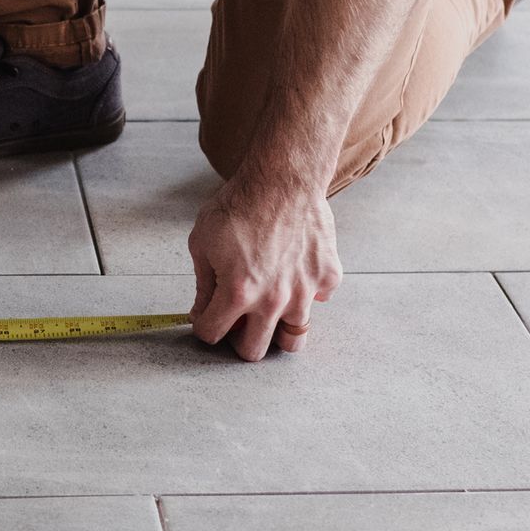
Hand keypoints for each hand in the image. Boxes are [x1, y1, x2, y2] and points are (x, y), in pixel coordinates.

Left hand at [187, 179, 342, 360]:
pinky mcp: (327, 278)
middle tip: (236, 323)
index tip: (205, 317)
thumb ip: (204, 283)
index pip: (212, 335)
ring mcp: (304, 292)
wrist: (283, 178)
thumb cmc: (241, 204)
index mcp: (238, 293)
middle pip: (253, 352)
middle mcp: (273, 300)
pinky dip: (306, 295)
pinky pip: (318, 302)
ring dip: (276, 329)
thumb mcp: (202, 242)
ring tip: (268, 310)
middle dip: (237, 341)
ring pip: (293, 338)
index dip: (203, 326)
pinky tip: (293, 276)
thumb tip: (203, 310)